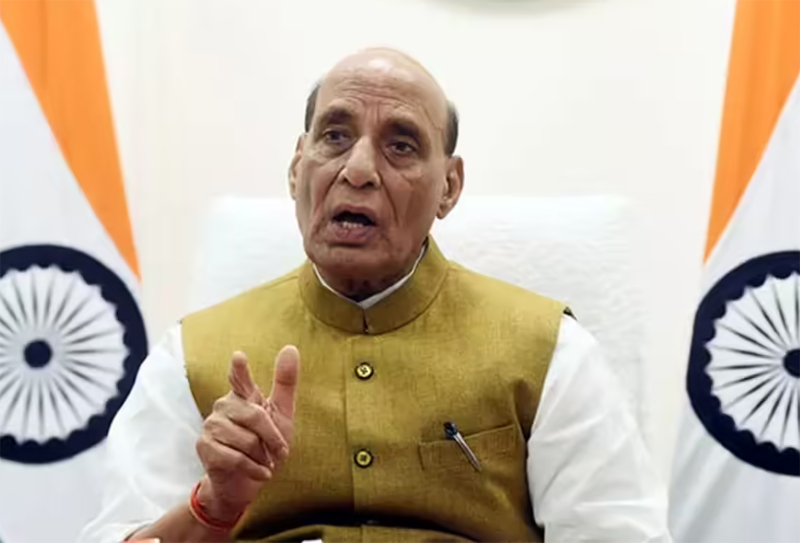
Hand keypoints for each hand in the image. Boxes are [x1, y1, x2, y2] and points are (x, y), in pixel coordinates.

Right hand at [194, 346, 299, 522]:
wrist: (246, 482)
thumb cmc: (266, 445)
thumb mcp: (282, 414)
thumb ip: (284, 383)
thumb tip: (290, 348)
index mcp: (243, 395)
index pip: (239, 378)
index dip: (239, 369)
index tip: (239, 356)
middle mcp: (224, 406)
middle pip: (255, 416)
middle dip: (273, 438)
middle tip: (279, 452)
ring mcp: (211, 425)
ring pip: (246, 440)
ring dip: (262, 456)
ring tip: (262, 460)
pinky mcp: (205, 447)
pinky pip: (236, 458)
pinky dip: (254, 469)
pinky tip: (259, 472)